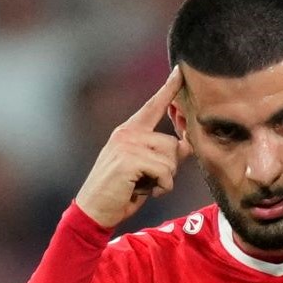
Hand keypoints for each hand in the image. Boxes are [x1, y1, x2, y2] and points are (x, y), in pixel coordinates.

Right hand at [75, 66, 191, 228]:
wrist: (94, 210)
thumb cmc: (120, 192)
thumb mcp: (144, 169)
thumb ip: (164, 154)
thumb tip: (188, 144)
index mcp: (129, 131)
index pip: (153, 106)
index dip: (168, 89)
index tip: (179, 72)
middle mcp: (127, 133)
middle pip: (172, 144)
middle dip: (169, 168)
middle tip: (148, 181)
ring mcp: (127, 145)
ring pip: (171, 159)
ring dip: (165, 180)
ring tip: (143, 186)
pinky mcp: (129, 160)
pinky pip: (165, 172)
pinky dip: (161, 187)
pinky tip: (142, 191)